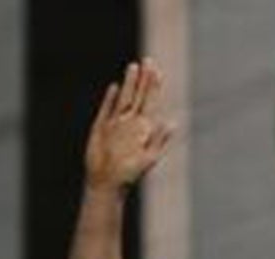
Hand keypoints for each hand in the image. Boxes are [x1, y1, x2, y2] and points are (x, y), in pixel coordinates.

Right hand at [85, 58, 171, 189]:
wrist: (106, 182)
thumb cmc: (129, 174)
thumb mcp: (148, 157)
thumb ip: (159, 140)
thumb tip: (172, 122)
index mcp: (144, 129)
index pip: (151, 103)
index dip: (155, 87)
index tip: (158, 71)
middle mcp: (131, 123)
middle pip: (139, 96)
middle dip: (145, 79)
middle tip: (149, 60)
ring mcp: (116, 124)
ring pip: (125, 98)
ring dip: (130, 83)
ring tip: (134, 66)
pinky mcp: (102, 127)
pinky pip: (107, 109)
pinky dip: (111, 98)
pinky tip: (115, 87)